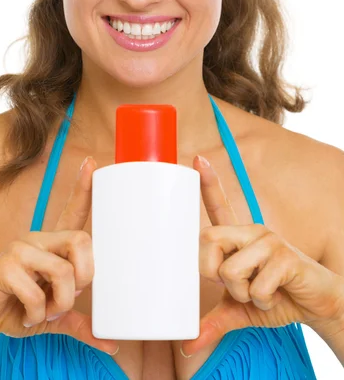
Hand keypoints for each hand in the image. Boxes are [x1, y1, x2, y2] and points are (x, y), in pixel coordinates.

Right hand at [0, 155, 118, 355]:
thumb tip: (113, 344)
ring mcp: (21, 249)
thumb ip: (79, 323)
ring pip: (64, 272)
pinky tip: (25, 315)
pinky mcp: (6, 266)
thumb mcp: (52, 316)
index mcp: (51, 244)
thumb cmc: (14, 309)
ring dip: (59, 303)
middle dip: (84, 277)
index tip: (94, 163)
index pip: (72, 211)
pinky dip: (36, 314)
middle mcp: (38, 239)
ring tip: (44, 311)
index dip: (84, 188)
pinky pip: (38, 292)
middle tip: (70, 296)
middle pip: (81, 241)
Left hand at [180, 155, 343, 357]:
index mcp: (238, 238)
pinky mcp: (285, 257)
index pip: (219, 206)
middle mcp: (251, 232)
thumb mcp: (240, 310)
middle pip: (209, 241)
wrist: (318, 307)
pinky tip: (277, 294)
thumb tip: (187, 345)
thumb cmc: (277, 299)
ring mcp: (269, 241)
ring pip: (230, 270)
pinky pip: (256, 285)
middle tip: (236, 286)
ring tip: (260, 292)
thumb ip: (214, 320)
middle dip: (214, 273)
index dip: (209, 184)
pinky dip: (262, 301)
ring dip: (243, 293)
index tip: (198, 159)